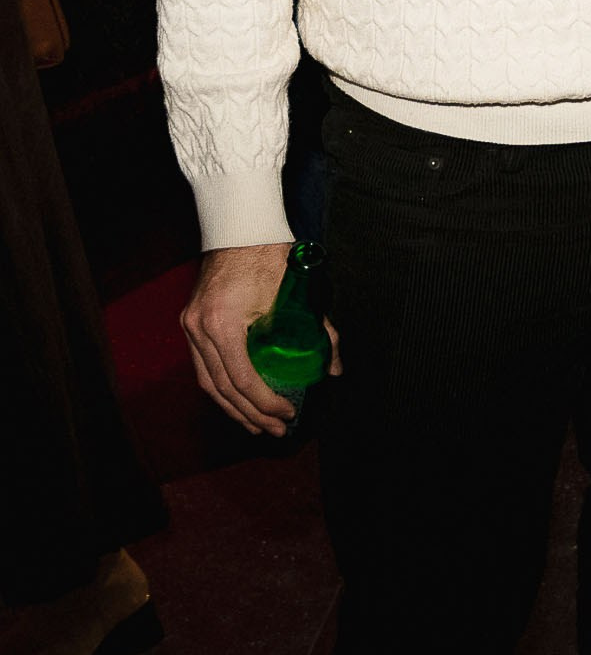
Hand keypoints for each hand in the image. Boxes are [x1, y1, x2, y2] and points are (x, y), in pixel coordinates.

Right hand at [181, 243, 342, 435]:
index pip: (242, 380)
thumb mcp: (297, 294)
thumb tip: (334, 368)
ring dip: (232, 407)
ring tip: (256, 424)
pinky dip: (221, 386)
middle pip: (222, 389)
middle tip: (275, 429)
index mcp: (223, 323)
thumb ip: (319, 331)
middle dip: (250, 414)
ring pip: (208, 382)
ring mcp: (190, 325)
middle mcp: (199, 329)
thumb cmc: (269, 253)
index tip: (287, 414)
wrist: (240, 224)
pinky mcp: (191, 321)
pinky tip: (237, 398)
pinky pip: (203, 365)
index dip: (265, 403)